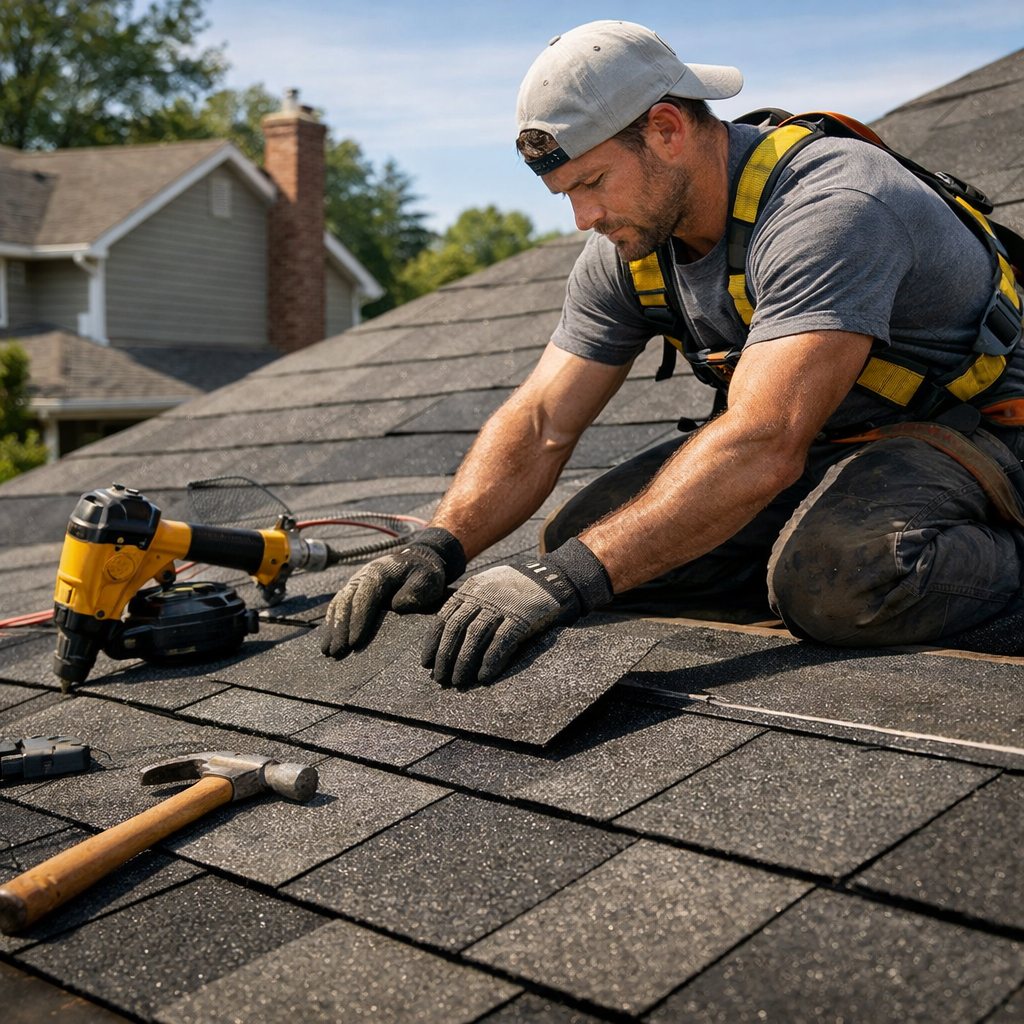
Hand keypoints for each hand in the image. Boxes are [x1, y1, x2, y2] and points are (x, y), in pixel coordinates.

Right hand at [320, 527, 465, 658]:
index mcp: (379, 572)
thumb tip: (397, 606)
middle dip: (340, 628)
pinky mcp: (353, 589)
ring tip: (328, 651)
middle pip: (346, 602)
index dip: (358, 620)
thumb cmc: (425, 574)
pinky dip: (331, 623)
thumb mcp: (428, 579)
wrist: (418, 560)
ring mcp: (355, 582)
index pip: (364, 597)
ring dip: (332, 628)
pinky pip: (337, 606)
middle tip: (337, 652)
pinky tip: (327, 641)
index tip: (354, 642)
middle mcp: (362, 575)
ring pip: (338, 604)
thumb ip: (415, 591)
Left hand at [421, 538, 612, 686]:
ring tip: (458, 681)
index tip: (427, 661)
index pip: (444, 616)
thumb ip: (471, 602)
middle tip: (440, 678)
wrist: (555, 579)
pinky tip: (484, 676)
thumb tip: (451, 633)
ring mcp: (502, 606)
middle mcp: (483, 595)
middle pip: (456, 628)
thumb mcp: (490, 585)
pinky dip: (491, 661)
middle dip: (445, 656)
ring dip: (464, 662)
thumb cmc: (518, 589)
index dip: (433, 641)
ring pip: (475, 637)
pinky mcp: (521, 618)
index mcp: (472, 588)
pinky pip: (501, 643)